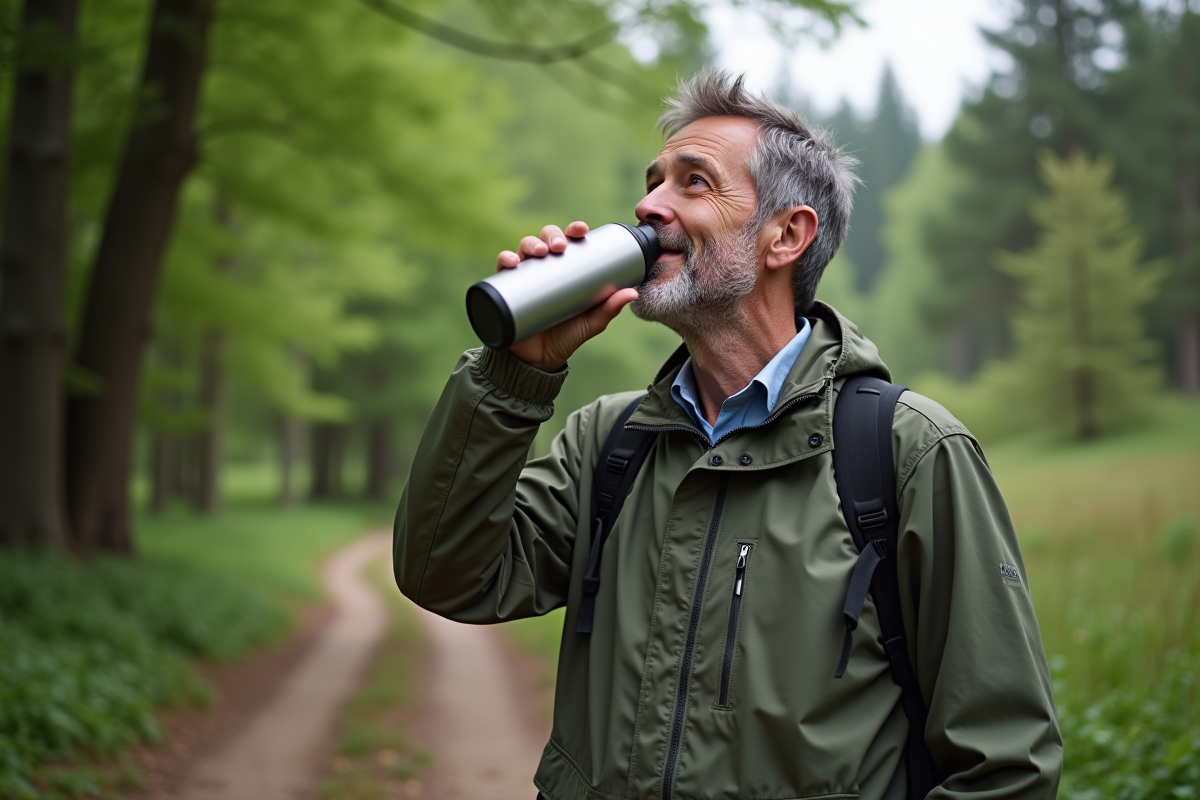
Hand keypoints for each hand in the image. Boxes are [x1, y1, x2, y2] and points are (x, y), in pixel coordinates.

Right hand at [494, 221, 638, 370]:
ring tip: (539, 253)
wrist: (539, 360)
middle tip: (559, 246)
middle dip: (552, 235)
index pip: (569, 242)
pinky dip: (505, 259)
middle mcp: (544, 267)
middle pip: (545, 239)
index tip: (581, 230)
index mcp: (566, 269)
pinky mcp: (506, 288)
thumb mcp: (590, 322)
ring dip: (530, 243)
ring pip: (524, 247)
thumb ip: (608, 309)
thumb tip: (632, 293)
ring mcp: (525, 276)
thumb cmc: (566, 336)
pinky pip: (502, 267)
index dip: (574, 230)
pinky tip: (512, 262)